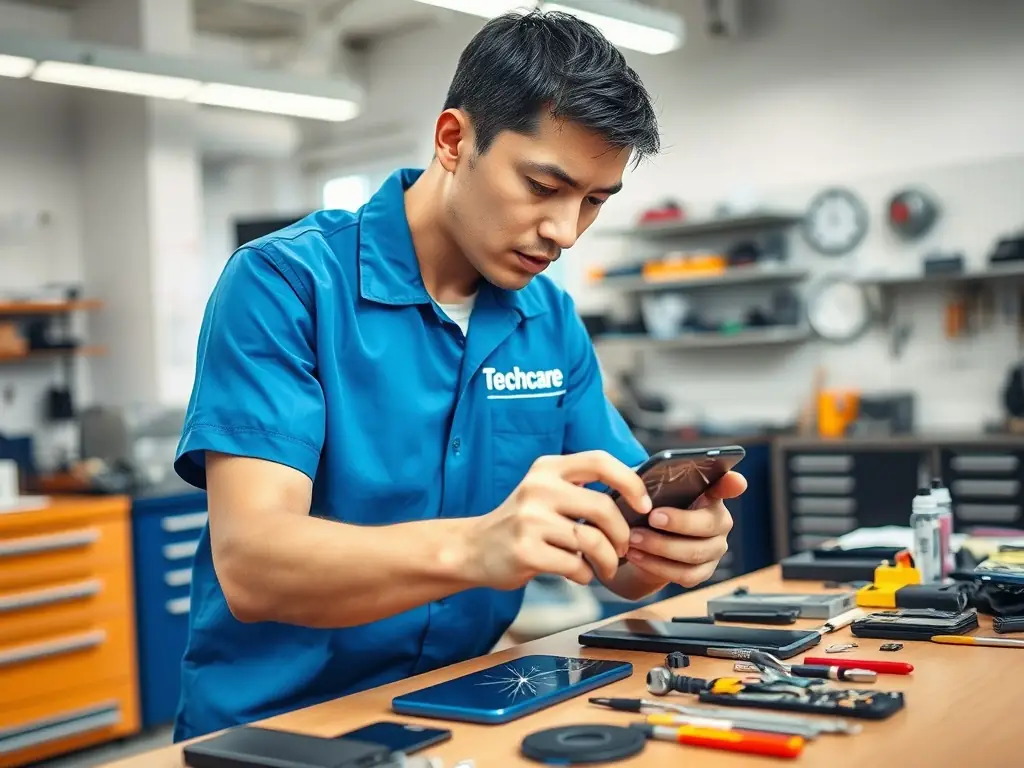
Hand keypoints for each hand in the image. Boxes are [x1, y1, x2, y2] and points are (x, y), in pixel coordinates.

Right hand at [463, 451, 651, 590]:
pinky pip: (575, 565)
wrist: (474, 548)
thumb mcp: (544, 492)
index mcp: (548, 468)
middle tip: (623, 549)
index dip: (630, 481)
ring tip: (606, 568)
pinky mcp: (526, 550)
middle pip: (603, 508)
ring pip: (592, 541)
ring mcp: (530, 519)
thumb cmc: (521, 523)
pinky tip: (578, 573)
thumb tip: (634, 497)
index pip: (600, 461)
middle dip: (622, 535)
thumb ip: (580, 489)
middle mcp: (539, 488)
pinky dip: (585, 575)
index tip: (644, 504)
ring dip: (608, 561)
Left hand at [623, 471, 746, 587]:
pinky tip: (636, 555)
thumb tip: (641, 480)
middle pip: (708, 524)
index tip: (737, 480)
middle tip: (652, 517)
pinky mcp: (704, 572)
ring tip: (634, 538)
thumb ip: (656, 485)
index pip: (727, 486)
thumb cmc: (653, 510)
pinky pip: (685, 574)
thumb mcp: (653, 494)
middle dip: (679, 521)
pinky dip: (657, 566)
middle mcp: (720, 523)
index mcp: (711, 496)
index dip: (732, 484)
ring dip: (660, 546)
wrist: (646, 543)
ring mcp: (715, 550)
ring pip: (694, 553)